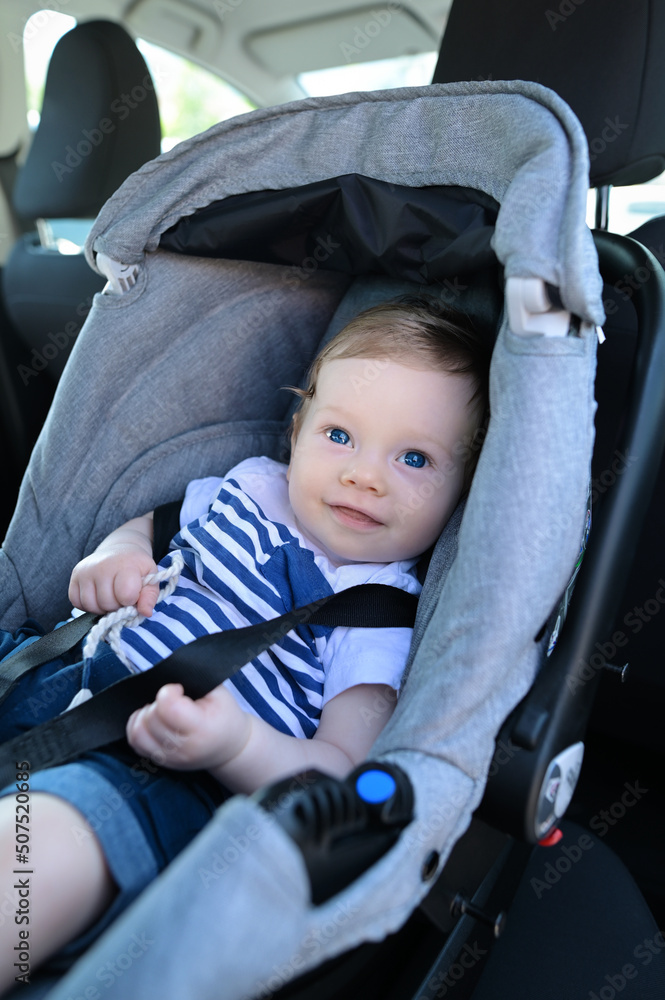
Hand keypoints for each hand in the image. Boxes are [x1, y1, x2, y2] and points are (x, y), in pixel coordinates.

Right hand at [69, 545, 158, 616]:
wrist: (119, 551)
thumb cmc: (136, 568)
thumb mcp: (151, 578)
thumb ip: (150, 596)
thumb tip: (146, 613)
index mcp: (125, 565)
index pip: (126, 595)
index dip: (131, 600)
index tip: (133, 594)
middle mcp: (102, 566)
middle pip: (107, 603)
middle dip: (117, 605)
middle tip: (121, 596)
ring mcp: (86, 571)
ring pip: (90, 605)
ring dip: (102, 608)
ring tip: (110, 596)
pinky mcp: (74, 576)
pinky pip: (77, 602)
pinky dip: (88, 605)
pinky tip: (98, 596)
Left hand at [126, 683, 250, 771]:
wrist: (231, 747)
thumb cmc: (225, 715)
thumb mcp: (219, 692)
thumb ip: (194, 682)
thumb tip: (167, 675)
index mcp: (202, 728)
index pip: (168, 707)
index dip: (168, 691)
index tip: (179, 689)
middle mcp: (184, 748)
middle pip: (151, 717)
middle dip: (158, 702)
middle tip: (173, 700)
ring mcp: (170, 758)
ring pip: (138, 731)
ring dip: (145, 715)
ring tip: (161, 711)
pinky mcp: (161, 762)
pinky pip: (135, 742)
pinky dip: (138, 727)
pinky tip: (153, 721)